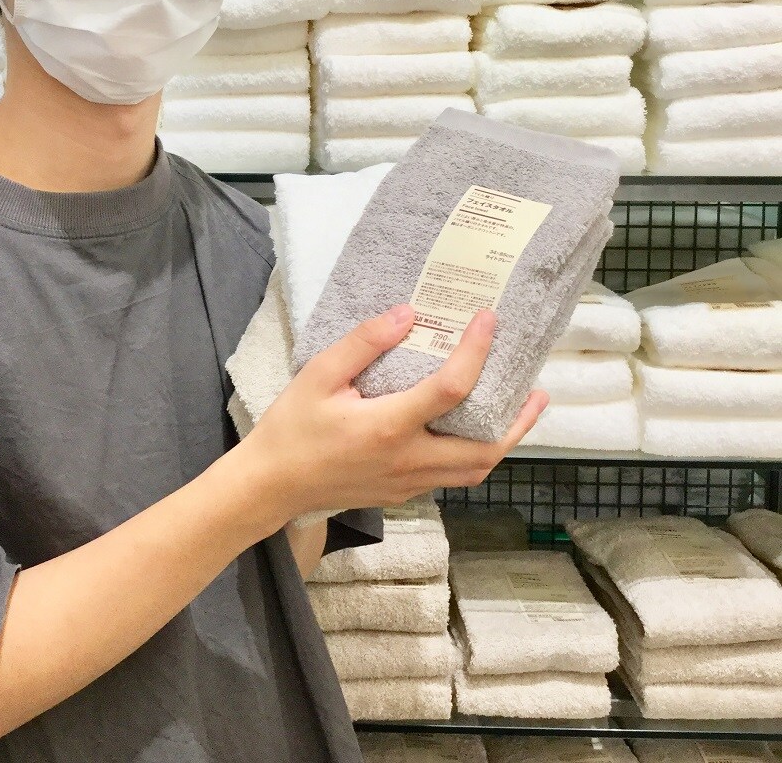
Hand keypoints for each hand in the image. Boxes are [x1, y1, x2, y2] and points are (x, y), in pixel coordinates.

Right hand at [240, 306, 547, 521]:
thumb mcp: (318, 375)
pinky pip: (453, 477)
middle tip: (536, 389)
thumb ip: (363, 343)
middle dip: (519, 420)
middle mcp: (408, 460)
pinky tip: (473, 432)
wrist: (271, 486)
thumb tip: (407, 314)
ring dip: (505, 442)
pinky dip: (476, 455)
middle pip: (485, 448)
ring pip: (475, 470)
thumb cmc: (291, 428)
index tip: (488, 320)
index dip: (477, 351)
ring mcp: (408, 482)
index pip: (451, 389)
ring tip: (520, 413)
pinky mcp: (403, 493)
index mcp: (389, 427)